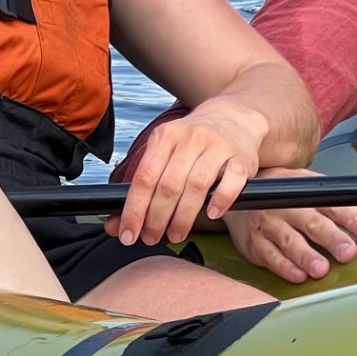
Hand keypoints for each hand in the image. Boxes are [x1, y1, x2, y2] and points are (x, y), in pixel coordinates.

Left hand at [106, 102, 266, 246]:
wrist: (233, 117)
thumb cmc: (194, 143)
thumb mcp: (164, 154)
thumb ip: (140, 189)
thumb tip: (115, 225)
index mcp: (166, 135)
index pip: (145, 178)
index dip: (134, 210)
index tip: (128, 233)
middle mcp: (191, 138)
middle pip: (169, 185)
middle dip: (156, 218)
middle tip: (151, 238)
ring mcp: (218, 146)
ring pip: (197, 186)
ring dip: (183, 217)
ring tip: (175, 234)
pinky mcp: (241, 157)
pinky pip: (232, 180)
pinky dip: (221, 199)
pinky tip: (212, 214)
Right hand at [220, 168, 356, 283]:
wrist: (243, 190)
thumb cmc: (298, 194)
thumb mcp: (334, 192)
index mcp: (315, 192)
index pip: (338, 204)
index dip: (354, 217)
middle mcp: (294, 206)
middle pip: (315, 221)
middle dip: (332, 237)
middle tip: (348, 252)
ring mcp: (272, 223)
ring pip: (290, 239)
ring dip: (305, 254)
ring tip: (321, 270)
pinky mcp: (255, 243)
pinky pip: (268, 255)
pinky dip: (282, 266)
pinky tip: (297, 276)